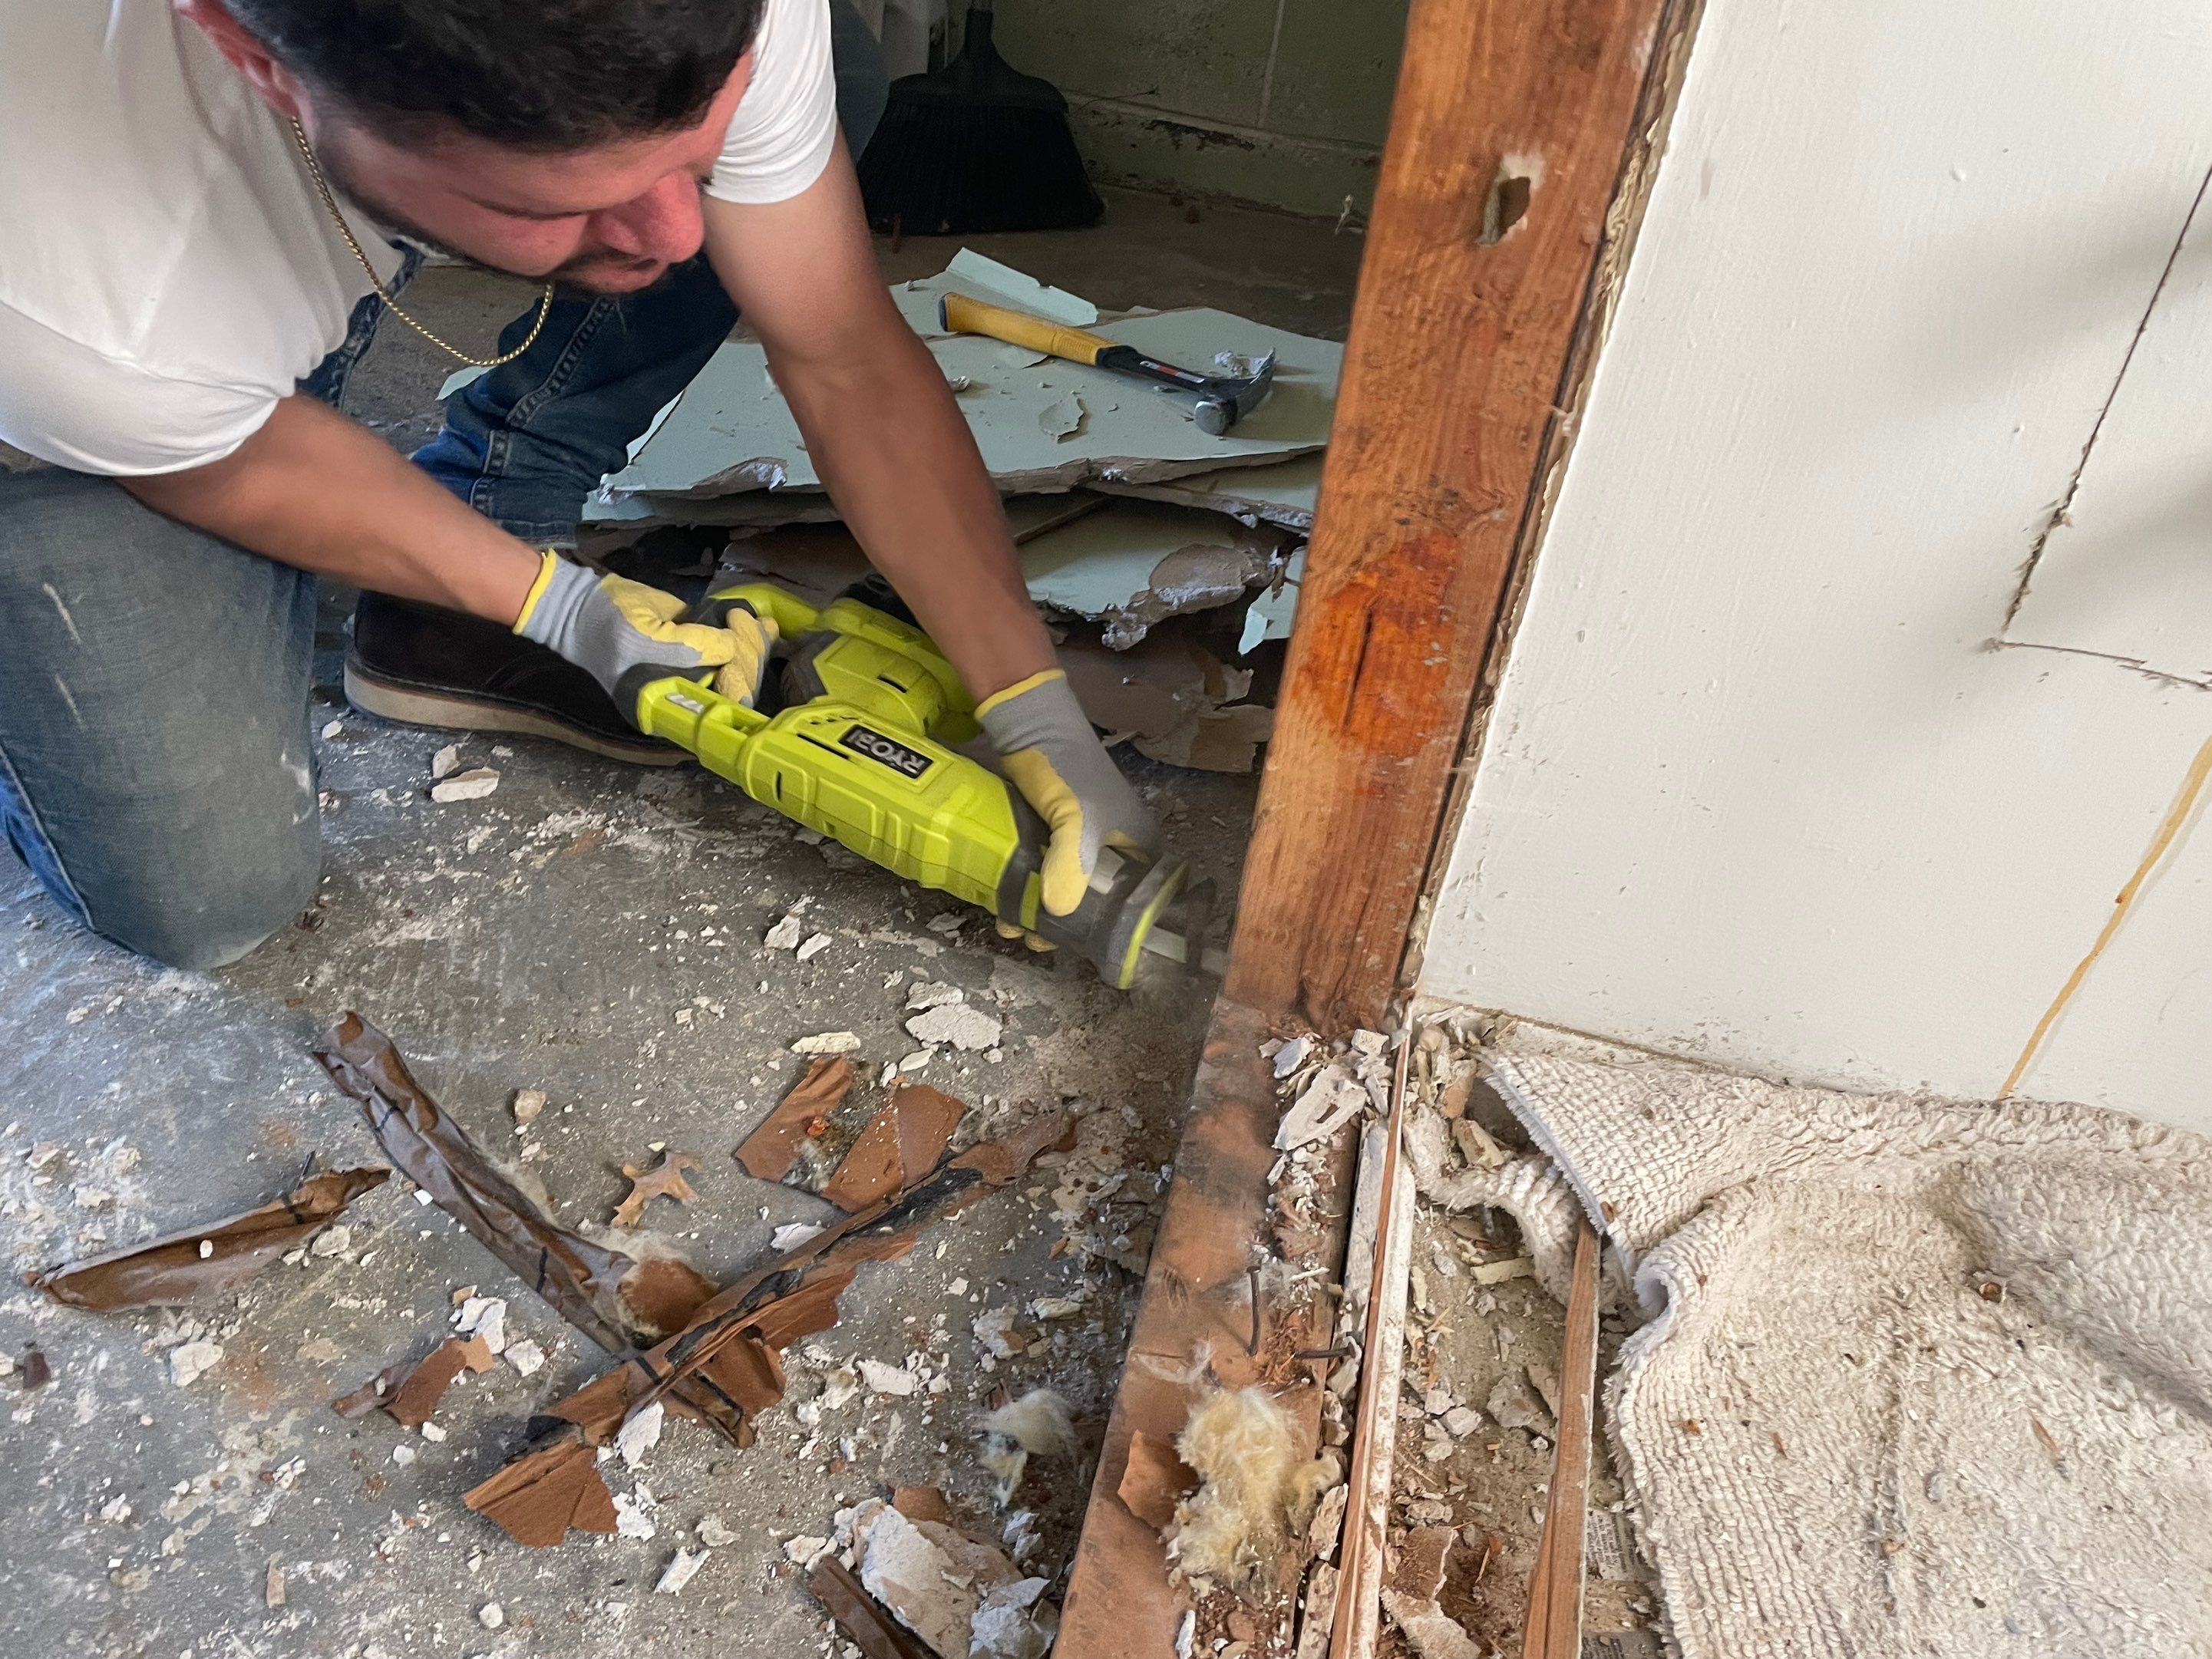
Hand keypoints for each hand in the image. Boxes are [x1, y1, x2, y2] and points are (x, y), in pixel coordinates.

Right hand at [512, 552, 776, 725]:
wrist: (583, 604)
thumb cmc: (606, 624)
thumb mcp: (642, 636)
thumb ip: (687, 646)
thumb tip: (731, 648)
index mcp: (669, 704)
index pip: (717, 705)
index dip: (736, 683)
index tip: (733, 656)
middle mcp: (686, 691)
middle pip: (736, 684)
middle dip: (748, 655)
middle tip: (740, 623)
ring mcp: (696, 666)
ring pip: (741, 664)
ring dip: (754, 642)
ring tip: (753, 619)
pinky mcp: (699, 644)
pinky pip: (733, 645)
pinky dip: (752, 634)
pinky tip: (765, 624)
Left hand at [977, 670, 1159, 916]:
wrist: (1029, 723)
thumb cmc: (1066, 769)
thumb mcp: (1075, 819)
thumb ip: (1071, 865)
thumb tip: (1057, 911)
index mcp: (1137, 843)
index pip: (1141, 899)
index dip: (1117, 927)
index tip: (1086, 948)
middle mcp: (1113, 846)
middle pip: (1096, 902)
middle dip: (1066, 926)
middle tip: (1038, 940)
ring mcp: (1078, 840)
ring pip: (1064, 889)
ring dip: (1040, 912)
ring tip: (1013, 928)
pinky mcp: (1048, 835)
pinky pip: (1042, 873)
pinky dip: (1026, 891)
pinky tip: (1003, 907)